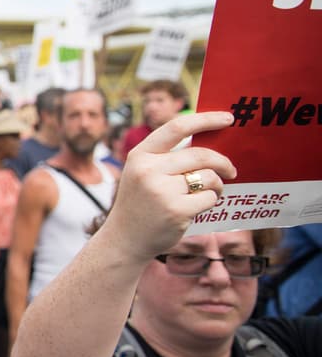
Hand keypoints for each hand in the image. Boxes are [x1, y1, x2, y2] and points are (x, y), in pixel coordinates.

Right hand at [102, 112, 236, 260]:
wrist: (125, 239)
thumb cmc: (141, 203)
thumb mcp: (143, 173)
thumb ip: (167, 157)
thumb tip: (209, 142)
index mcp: (140, 155)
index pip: (176, 128)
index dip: (205, 120)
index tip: (228, 118)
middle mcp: (148, 170)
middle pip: (200, 155)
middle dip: (222, 162)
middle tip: (231, 170)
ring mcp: (161, 191)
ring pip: (208, 177)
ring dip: (216, 185)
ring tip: (209, 193)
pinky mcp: (176, 210)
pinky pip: (209, 198)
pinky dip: (211, 202)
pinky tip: (198, 208)